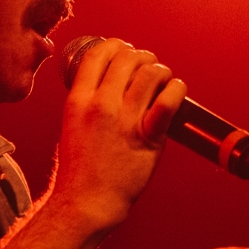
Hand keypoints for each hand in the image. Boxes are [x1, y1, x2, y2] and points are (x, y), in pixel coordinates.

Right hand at [53, 38, 186, 233]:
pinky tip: (175, 90)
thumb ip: (87, 102)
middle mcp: (100, 105)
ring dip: (161, 71)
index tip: (125, 52)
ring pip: (151, 73)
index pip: (99, 53)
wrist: (87, 202)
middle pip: (128, 57)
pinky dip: (176, 88)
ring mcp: (124, 120)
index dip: (116, 46)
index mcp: (77, 100)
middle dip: (142, 57)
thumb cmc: (80, 169)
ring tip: (162, 81)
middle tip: (148, 68)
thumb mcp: (71, 125)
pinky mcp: (147, 136)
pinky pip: (169, 99)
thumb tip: (108, 82)